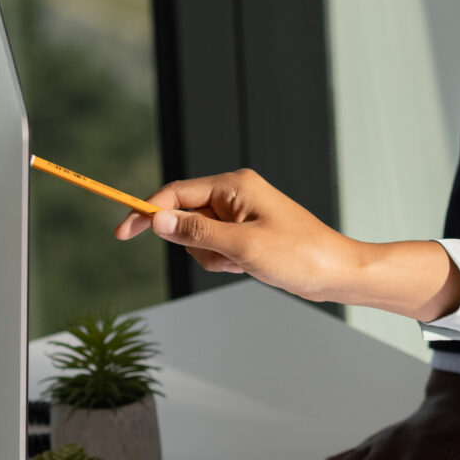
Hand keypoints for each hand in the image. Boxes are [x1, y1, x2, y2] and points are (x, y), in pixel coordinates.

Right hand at [116, 169, 459, 318]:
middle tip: (227, 257)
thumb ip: (196, 232)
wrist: (337, 273)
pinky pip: (217, 247)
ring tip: (243, 263)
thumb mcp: (242, 247)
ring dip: (211, 256)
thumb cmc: (299, 255)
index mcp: (234, 186)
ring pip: (199, 237)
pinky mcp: (248, 233)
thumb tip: (157, 219)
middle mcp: (236, 194)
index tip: (121, 233)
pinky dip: (224, 261)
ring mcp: (242, 214)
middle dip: (194, 243)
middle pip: (185, 216)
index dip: (146, 212)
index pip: (176, 193)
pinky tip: (248, 267)